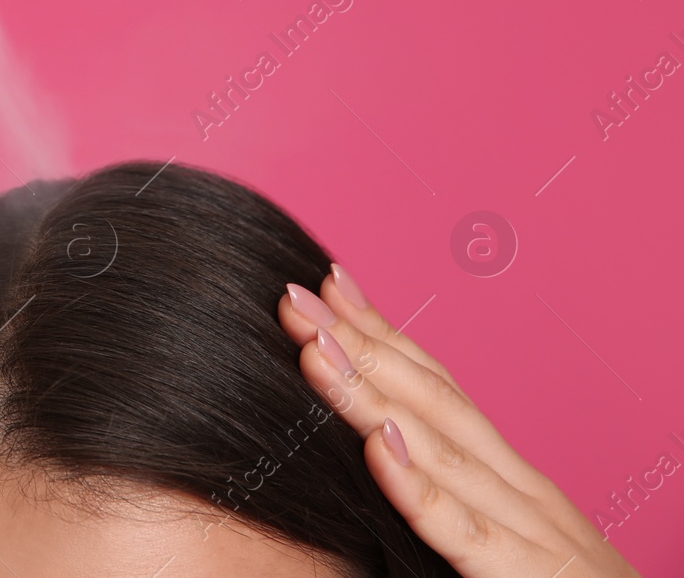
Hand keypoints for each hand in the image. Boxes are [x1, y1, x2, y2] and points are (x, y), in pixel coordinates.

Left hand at [278, 267, 639, 577]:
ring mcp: (533, 530)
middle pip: (431, 399)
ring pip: (442, 449)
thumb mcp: (504, 545)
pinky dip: (421, 487)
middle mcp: (521, 490)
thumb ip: (450, 504)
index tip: (326, 284)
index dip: (382, 334)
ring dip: (373, 394)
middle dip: (361, 343)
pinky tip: (381, 448)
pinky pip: (467, 531)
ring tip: (316, 348)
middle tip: (296, 298)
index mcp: (509, 479)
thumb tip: (379, 453)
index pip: (438, 388)